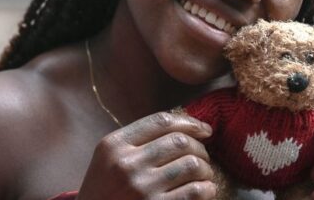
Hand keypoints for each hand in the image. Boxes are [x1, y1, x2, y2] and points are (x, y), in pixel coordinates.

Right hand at [77, 112, 217, 199]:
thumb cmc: (106, 189)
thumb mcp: (109, 158)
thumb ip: (138, 141)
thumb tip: (186, 127)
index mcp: (114, 145)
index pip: (161, 122)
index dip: (189, 123)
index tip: (205, 129)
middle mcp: (127, 164)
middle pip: (179, 142)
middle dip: (199, 148)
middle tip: (203, 158)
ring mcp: (141, 188)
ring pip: (191, 165)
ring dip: (205, 169)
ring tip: (203, 175)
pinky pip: (194, 191)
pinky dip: (207, 189)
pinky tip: (205, 190)